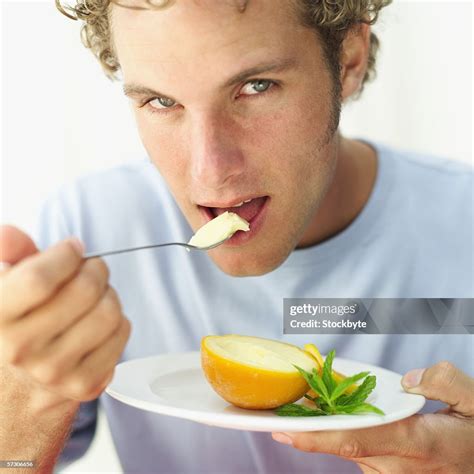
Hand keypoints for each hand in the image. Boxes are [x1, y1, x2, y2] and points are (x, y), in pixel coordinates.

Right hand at [0, 225, 130, 404]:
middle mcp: (20, 349)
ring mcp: (54, 371)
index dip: (65, 256)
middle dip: (95, 269)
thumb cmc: (17, 325)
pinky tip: (99, 322)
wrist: (15, 388)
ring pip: (109, 312)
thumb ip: (9, 256)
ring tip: (96, 296)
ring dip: (109, 295)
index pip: (39, 279)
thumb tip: (11, 234)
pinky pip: (121, 334)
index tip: (72, 249)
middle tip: (91, 269)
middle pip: (84, 291)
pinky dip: (118, 320)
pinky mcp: (84, 384)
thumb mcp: (6, 289)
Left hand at [272, 361, 473, 472]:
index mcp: (418, 444)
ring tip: (299, 394)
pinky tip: (328, 403)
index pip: (357, 441)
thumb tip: (408, 378)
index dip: (317, 438)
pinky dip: (338, 424)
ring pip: (345, 444)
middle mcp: (397, 464)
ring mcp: (391, 470)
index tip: (282, 430)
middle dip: (307, 421)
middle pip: (340, 442)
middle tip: (278, 398)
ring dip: (321, 421)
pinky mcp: (387, 468)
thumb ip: (445, 382)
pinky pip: (354, 445)